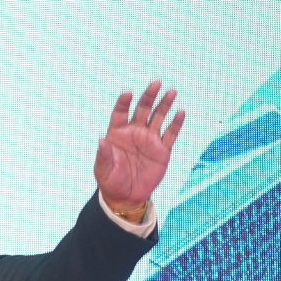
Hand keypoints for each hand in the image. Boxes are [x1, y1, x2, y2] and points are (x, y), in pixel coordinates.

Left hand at [94, 80, 183, 216]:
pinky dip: (175, 124)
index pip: (121, 113)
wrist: (126, 196)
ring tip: (171, 92)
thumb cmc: (111, 181)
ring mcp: (149, 139)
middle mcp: (135, 132)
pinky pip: (170, 134)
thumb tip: (101, 140)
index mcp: (118, 133)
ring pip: (158, 117)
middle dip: (149, 96)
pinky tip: (180, 113)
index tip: (127, 94)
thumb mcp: (103, 169)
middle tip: (156, 83)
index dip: (123, 103)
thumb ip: (103, 154)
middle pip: (142, 109)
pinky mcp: (162, 150)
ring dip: (165, 104)